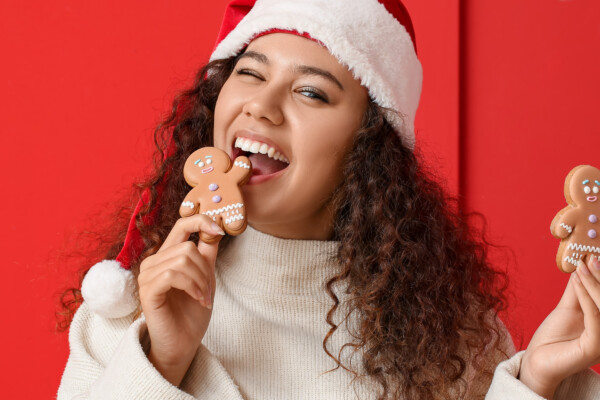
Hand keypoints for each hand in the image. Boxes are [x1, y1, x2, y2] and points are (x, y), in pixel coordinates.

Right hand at [138, 214, 224, 385]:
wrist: (184, 343)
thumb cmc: (192, 311)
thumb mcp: (206, 276)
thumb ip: (207, 252)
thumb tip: (216, 227)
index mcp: (167, 255)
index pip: (181, 225)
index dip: (201, 221)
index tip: (219, 229)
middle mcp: (153, 262)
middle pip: (187, 248)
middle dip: (206, 270)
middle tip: (209, 290)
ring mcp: (146, 276)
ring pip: (181, 261)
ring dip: (201, 281)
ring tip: (204, 297)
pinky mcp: (146, 291)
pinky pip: (172, 276)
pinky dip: (192, 287)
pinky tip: (198, 299)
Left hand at [520, 257, 599, 398]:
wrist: (537, 361)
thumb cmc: (553, 337)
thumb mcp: (569, 308)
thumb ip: (578, 290)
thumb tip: (584, 265)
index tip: (596, 256)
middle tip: (591, 258)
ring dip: (594, 284)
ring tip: (581, 266)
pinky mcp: (595, 348)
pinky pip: (595, 318)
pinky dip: (586, 297)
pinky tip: (576, 282)